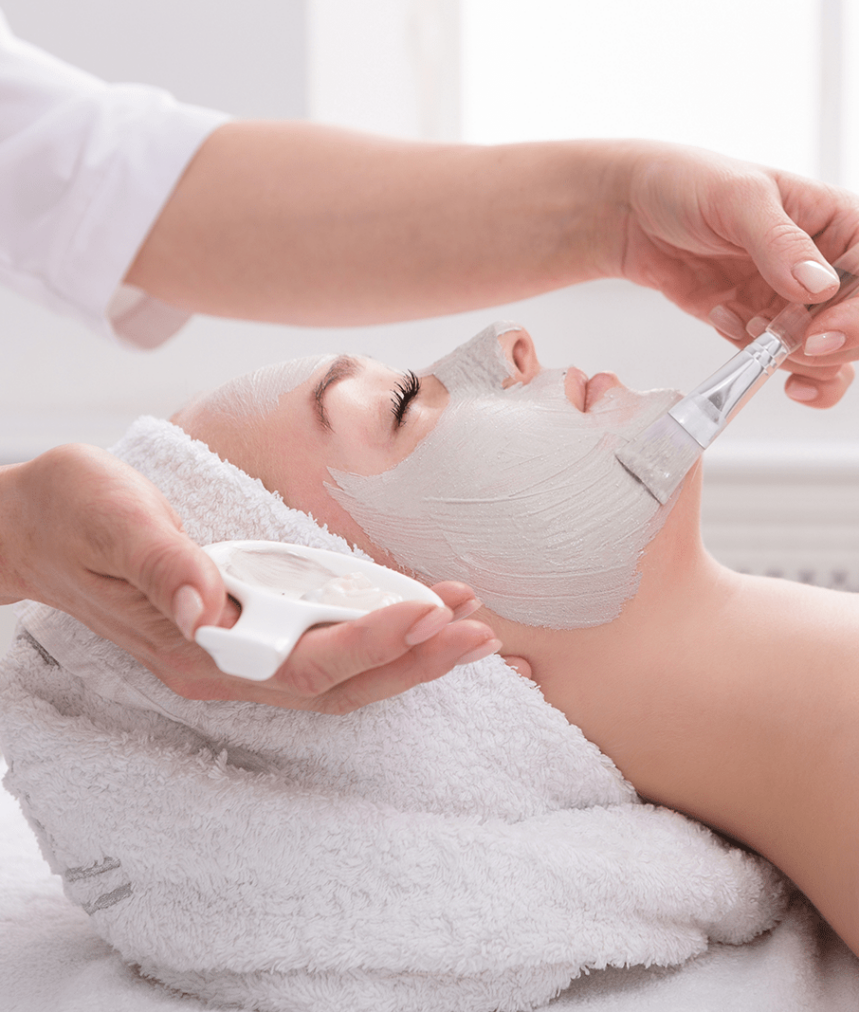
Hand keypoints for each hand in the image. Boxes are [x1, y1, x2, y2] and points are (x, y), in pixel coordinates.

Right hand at [0, 444, 496, 711]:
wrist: (38, 527)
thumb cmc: (70, 514)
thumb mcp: (109, 517)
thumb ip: (159, 561)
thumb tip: (205, 603)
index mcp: (193, 644)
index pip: (297, 662)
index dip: (366, 642)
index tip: (425, 610)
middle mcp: (223, 662)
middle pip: (335, 682)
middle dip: (412, 661)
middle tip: (478, 632)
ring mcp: (238, 651)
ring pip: (337, 672)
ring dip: (406, 653)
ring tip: (467, 622)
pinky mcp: (248, 627)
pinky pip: (324, 644)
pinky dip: (376, 632)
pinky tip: (418, 609)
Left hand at [614, 145, 858, 406]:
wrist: (635, 215)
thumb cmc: (688, 185)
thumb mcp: (736, 198)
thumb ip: (780, 242)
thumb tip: (821, 287)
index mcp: (843, 223)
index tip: (821, 334)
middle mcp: (832, 267)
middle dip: (824, 345)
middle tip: (771, 333)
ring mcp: (801, 305)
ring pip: (834, 359)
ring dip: (788, 357)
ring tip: (739, 322)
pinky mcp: (768, 330)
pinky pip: (796, 369)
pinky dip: (770, 369)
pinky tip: (732, 333)